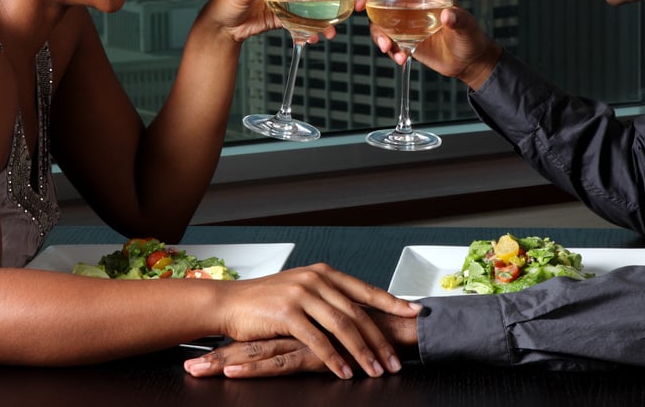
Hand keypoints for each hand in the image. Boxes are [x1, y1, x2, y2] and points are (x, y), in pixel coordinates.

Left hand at [196, 0, 323, 45]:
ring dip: (326, 17)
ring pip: (314, 6)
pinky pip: (304, 23)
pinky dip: (312, 31)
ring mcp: (287, 2)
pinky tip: (315, 39)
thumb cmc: (226, 2)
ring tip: (332, 31)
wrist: (220, 27)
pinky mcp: (284, 18)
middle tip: (348, 1)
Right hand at [205, 264, 420, 378]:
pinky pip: (318, 341)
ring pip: (342, 327)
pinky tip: (345, 372)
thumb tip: (356, 314)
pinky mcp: (287, 314)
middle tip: (396, 360)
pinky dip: (335, 359)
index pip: (365, 290)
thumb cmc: (265, 301)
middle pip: (357, 313)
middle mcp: (316, 280)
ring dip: (362, 352)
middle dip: (379, 340)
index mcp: (323, 273)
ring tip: (376, 370)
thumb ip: (327, 298)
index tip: (414, 313)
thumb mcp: (301, 291)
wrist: (230, 303)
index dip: (392, 302)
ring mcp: (302, 295)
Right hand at [357, 0, 501, 90]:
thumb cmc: (471, 36)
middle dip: (366, 0)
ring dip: (378, 33)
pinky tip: (400, 58)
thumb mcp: (467, 26)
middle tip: (360, 8)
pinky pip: (387, 40)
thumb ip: (458, 19)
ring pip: (380, 21)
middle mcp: (412, 4)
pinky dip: (389, 49)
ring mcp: (405, 23)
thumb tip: (448, 15)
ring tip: (388, 47)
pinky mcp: (403, 40)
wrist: (467, 61)